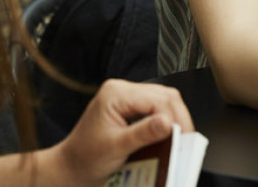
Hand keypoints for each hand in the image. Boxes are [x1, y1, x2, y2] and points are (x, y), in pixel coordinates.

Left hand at [49, 80, 193, 182]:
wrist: (71, 168)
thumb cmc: (85, 158)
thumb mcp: (115, 147)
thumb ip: (143, 133)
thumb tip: (168, 122)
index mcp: (116, 93)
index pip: (156, 99)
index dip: (174, 117)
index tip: (183, 137)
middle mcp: (122, 89)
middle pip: (164, 96)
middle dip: (178, 117)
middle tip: (186, 139)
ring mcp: (127, 97)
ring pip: (164, 100)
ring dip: (174, 118)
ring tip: (180, 138)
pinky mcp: (131, 106)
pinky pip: (156, 108)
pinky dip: (166, 121)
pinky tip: (169, 135)